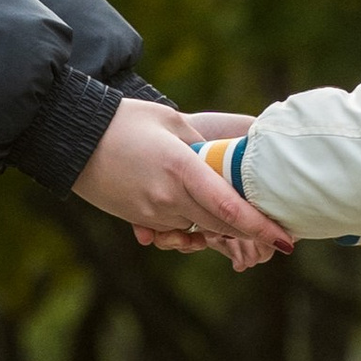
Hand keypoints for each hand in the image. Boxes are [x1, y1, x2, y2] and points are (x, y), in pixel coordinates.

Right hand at [74, 98, 290, 270]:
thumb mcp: (170, 121)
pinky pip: (177, 228)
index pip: (228, 208)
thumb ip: (201, 145)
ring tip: (244, 219)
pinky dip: (195, 223)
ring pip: (201, 229)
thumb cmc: (124, 121)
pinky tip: (201, 208)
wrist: (73, 140)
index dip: (261, 227)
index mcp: (180, 167)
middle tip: (278, 234)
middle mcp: (168, 197)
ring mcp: (153, 212)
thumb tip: (226, 162)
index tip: (288, 240)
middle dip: (251, 232)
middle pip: (221, 226)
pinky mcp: (140, 219)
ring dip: (223, 227)